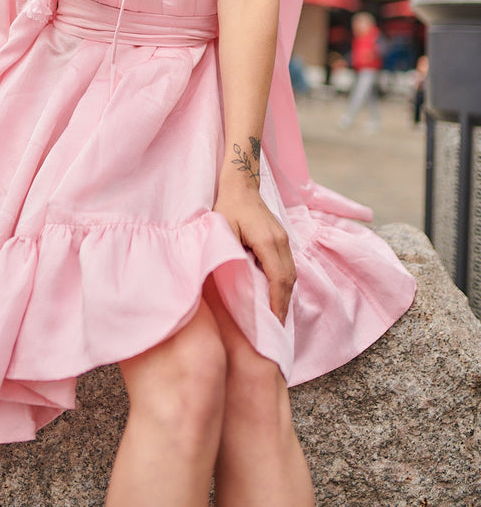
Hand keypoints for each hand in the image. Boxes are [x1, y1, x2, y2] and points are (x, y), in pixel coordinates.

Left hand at [213, 179, 295, 324]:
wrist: (241, 184)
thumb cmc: (228, 206)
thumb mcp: (222, 229)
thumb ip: (230, 253)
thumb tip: (235, 280)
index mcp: (268, 241)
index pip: (278, 279)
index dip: (277, 303)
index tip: (273, 324)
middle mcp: (281, 242)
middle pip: (289, 280)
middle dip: (283, 306)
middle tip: (275, 330)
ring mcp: (284, 240)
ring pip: (291, 274)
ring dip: (285, 296)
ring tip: (276, 318)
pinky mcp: (282, 240)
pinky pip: (287, 267)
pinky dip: (284, 285)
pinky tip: (276, 296)